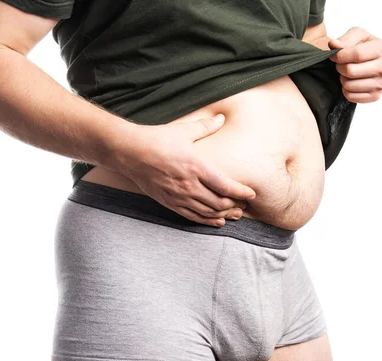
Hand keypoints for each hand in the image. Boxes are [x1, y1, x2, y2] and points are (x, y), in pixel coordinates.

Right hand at [114, 113, 255, 226]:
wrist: (130, 152)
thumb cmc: (157, 139)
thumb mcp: (183, 131)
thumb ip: (205, 126)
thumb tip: (221, 118)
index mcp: (196, 166)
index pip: (225, 185)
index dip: (241, 192)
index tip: (252, 194)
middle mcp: (189, 185)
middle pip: (219, 202)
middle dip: (235, 206)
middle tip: (244, 206)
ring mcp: (178, 196)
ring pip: (207, 212)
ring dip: (223, 215)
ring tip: (235, 215)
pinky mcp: (169, 202)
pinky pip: (192, 216)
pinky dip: (207, 221)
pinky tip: (217, 221)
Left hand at [328, 27, 381, 102]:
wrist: (368, 61)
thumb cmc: (360, 46)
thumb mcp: (354, 36)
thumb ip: (343, 39)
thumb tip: (333, 45)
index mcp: (381, 48)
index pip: (357, 54)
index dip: (340, 56)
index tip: (334, 56)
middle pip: (350, 71)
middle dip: (340, 67)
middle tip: (341, 64)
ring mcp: (381, 83)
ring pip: (349, 85)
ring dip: (342, 79)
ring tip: (347, 72)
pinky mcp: (375, 96)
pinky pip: (351, 96)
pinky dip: (345, 90)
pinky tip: (351, 82)